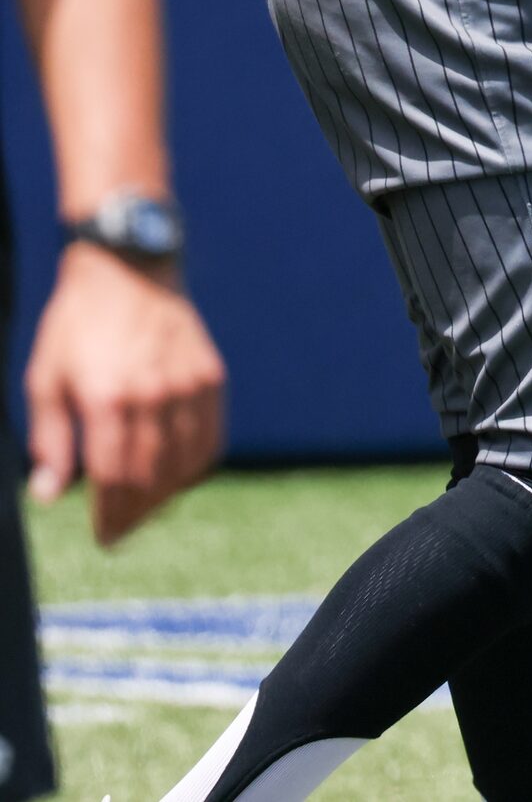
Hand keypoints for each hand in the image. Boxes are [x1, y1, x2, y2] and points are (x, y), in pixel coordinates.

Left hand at [25, 245, 225, 544]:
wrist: (130, 269)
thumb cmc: (77, 325)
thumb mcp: (45, 378)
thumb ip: (49, 439)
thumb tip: (48, 495)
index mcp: (107, 397)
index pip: (114, 477)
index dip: (110, 515)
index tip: (103, 538)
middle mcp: (153, 394)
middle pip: (152, 477)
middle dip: (136, 513)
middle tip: (121, 531)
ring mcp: (188, 385)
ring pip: (186, 462)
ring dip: (167, 496)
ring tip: (147, 510)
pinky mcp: (210, 377)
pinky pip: (211, 437)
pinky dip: (198, 466)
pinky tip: (180, 477)